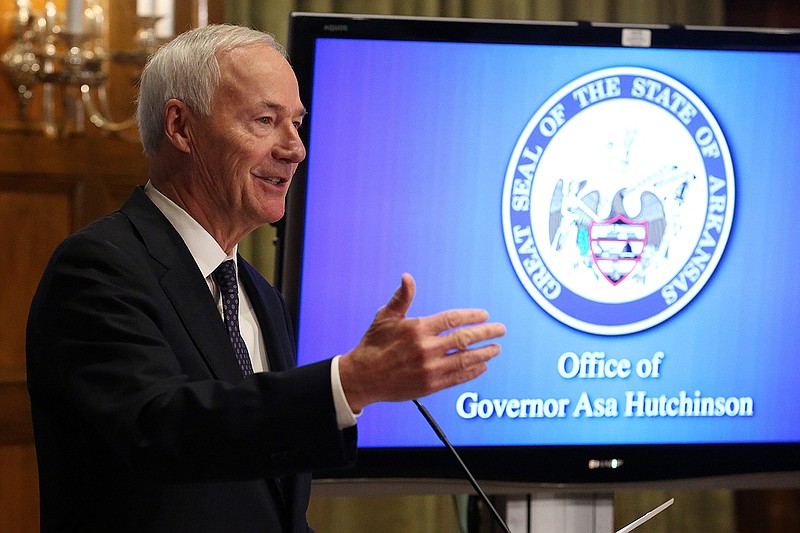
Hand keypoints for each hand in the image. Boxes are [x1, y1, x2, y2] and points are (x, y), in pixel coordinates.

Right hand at [338, 273, 505, 412]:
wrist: (362, 377)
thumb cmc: (373, 344)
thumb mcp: (385, 317)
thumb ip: (402, 298)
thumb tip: (408, 277)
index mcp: (417, 329)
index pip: (453, 319)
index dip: (471, 316)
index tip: (484, 315)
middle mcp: (426, 349)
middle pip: (465, 339)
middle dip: (486, 333)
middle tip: (500, 330)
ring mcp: (430, 369)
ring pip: (465, 359)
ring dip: (484, 353)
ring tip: (496, 348)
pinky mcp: (430, 386)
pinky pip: (458, 378)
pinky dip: (473, 372)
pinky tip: (482, 366)